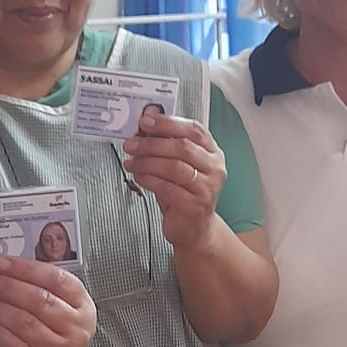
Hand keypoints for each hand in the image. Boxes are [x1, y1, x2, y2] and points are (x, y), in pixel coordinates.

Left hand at [0, 256, 94, 346]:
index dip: (26, 268)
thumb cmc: (52, 329)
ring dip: (0, 309)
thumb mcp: (57, 305)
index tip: (1, 262)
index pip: (56, 278)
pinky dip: (0, 334)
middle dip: (7, 286)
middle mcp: (77, 328)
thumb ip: (37, 284)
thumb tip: (2, 265)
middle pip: (39, 299)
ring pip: (25, 323)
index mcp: (83, 304)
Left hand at [122, 112, 225, 250]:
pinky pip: (166, 187)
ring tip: (131, 162)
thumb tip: (148, 118)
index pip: (193, 130)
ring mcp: (207, 188)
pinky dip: (148, 179)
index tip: (146, 121)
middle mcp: (214, 169)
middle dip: (151, 143)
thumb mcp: (176, 164)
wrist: (193, 228)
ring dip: (146, 162)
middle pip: (182, 147)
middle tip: (132, 144)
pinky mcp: (194, 206)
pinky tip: (138, 176)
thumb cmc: (184, 193)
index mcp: (213, 153)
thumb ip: (164, 142)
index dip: (168, 123)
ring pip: (173, 167)